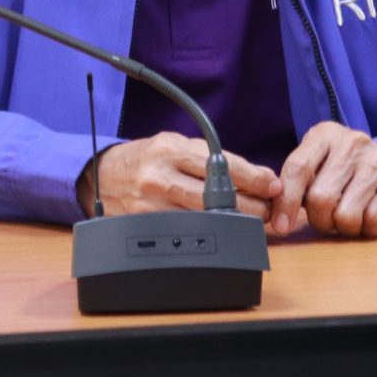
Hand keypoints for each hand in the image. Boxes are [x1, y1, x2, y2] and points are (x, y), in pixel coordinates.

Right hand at [83, 133, 280, 221]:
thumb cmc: (147, 158)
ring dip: (234, 222)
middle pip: (216, 196)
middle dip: (249, 205)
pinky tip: (223, 231)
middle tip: (268, 210)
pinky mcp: (148, 225)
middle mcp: (161, 176)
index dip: (252, 177)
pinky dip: (210, 231)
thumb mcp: (176, 144)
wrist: (103, 176)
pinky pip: (187, 230)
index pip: (221, 164)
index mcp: (171, 150)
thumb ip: (211, 157)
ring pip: (204, 218)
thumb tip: (257, 175)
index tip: (272, 185)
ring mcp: (153, 204)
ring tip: (252, 222)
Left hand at [276, 122, 376, 238]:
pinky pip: (373, 221)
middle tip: (328, 219)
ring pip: (346, 215)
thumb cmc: (347, 175)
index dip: (286, 202)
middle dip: (320, 220)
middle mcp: (352, 142)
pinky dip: (368, 229)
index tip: (281, 226)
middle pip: (320, 198)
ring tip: (351, 217)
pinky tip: (371, 217)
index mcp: (325, 135)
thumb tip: (276, 215)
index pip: (297, 168)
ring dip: (345, 228)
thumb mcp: (319, 169)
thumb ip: (296, 184)